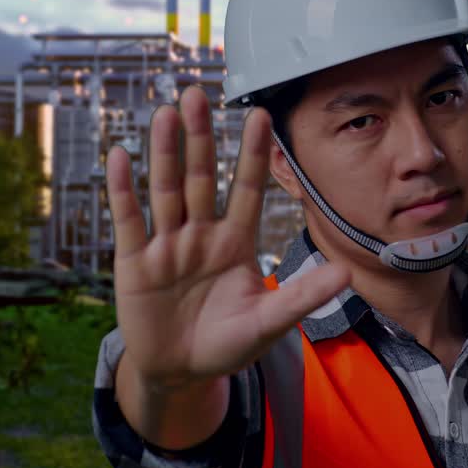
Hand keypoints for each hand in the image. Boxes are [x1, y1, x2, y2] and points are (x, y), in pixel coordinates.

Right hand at [104, 85, 349, 391]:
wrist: (180, 373)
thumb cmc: (227, 344)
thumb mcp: (269, 323)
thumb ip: (301, 297)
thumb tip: (346, 272)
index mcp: (235, 243)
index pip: (246, 190)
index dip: (252, 155)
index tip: (261, 116)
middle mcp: (200, 234)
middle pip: (200, 178)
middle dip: (200, 138)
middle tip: (199, 95)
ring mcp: (166, 245)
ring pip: (165, 190)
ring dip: (164, 152)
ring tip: (167, 113)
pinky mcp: (134, 262)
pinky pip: (128, 220)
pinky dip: (123, 190)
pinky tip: (120, 156)